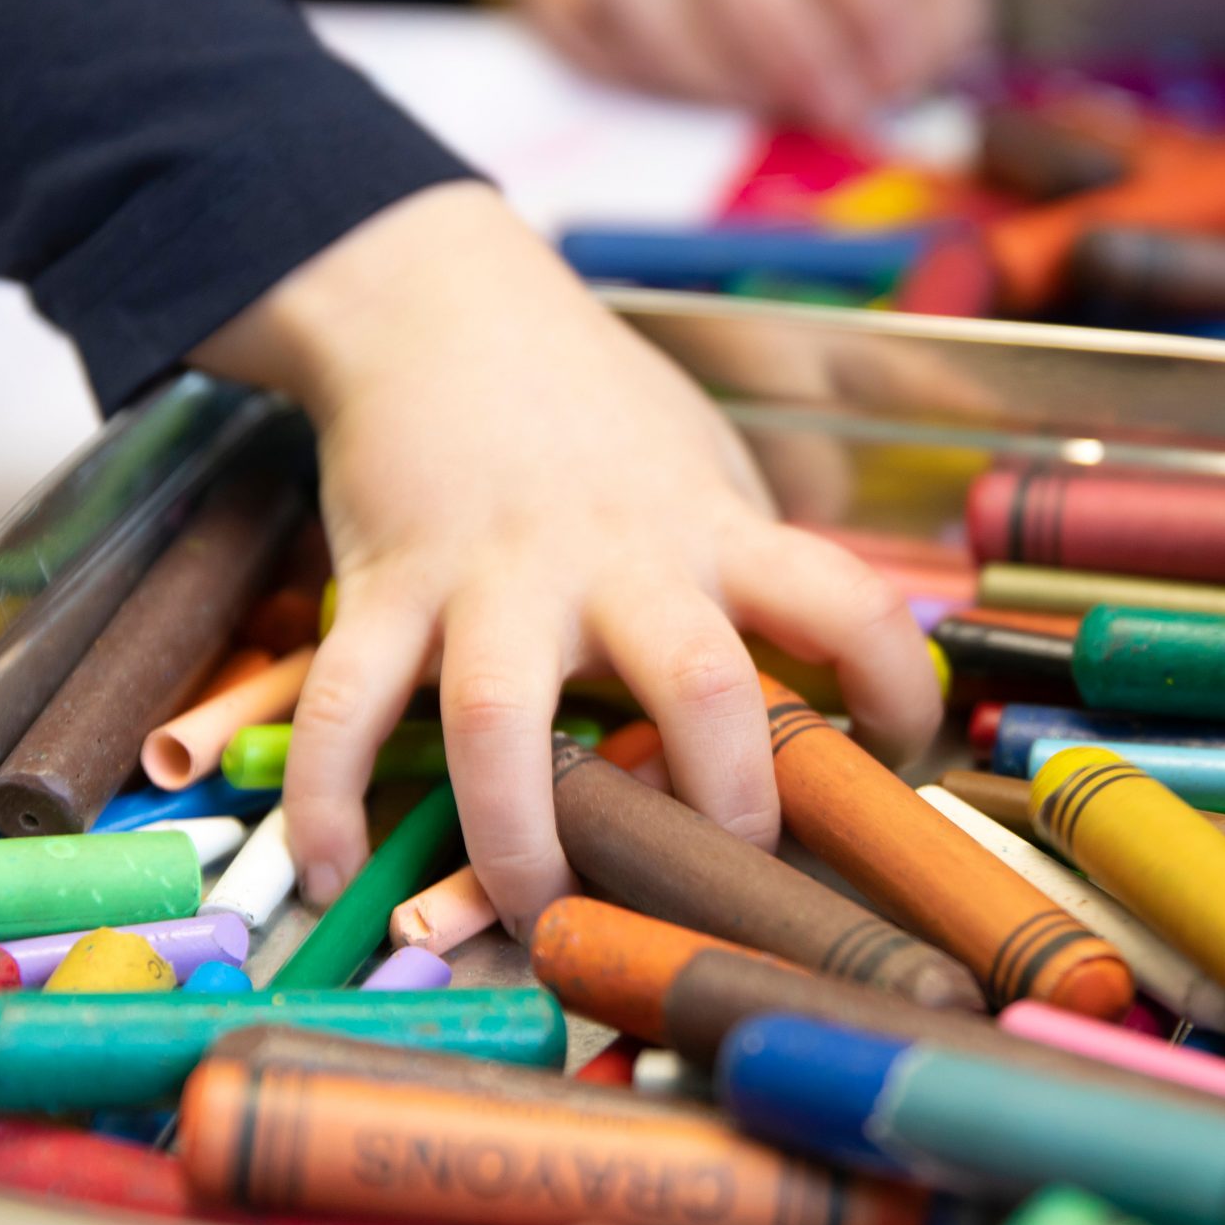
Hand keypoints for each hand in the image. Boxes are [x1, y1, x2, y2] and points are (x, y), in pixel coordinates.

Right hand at [191, 183, 942, 934]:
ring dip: (520, 841)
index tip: (895, 757)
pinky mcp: (382, 589)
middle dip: (723, 804)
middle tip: (723, 877)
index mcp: (710, 529)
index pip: (844, 603)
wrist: (437, 305)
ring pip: (500, 722)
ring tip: (536, 918)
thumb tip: (834, 669)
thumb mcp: (703, 459)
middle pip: (697, 685)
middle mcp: (612, 560)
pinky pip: (345, 707)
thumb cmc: (588, 402)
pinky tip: (329, 869)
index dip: (896, 690)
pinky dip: (328, 800)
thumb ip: (752, 560)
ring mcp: (489, 579)